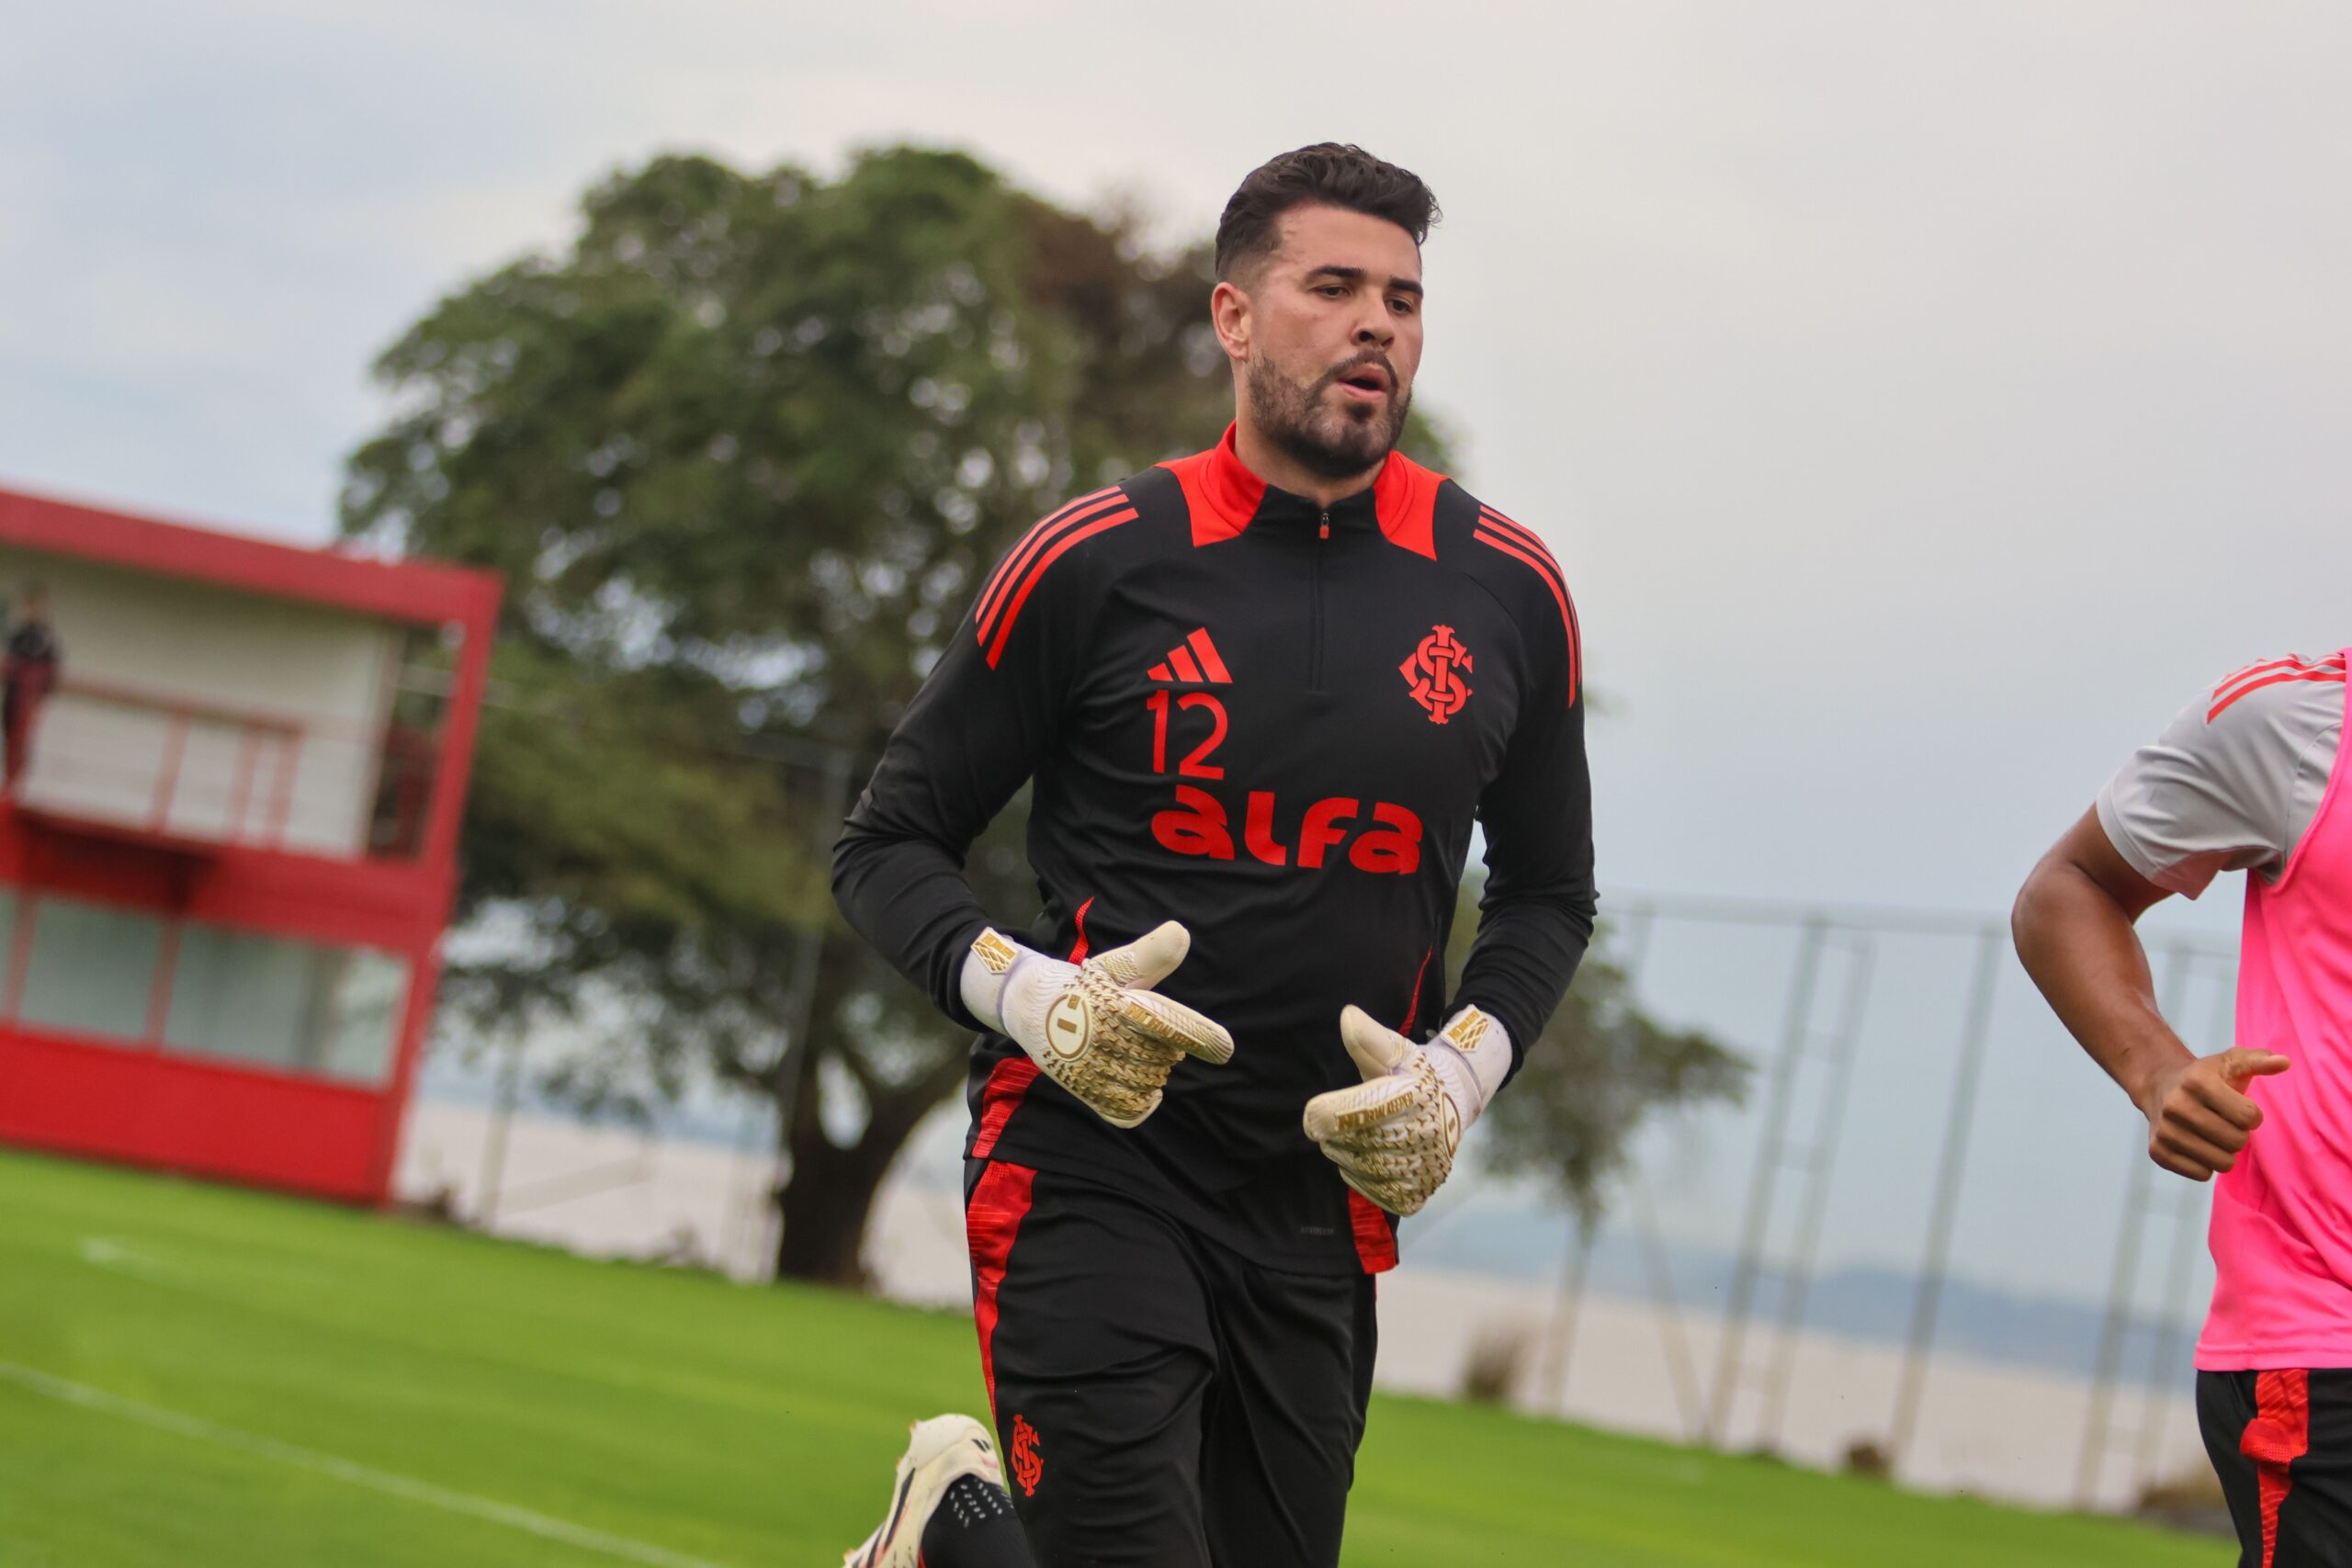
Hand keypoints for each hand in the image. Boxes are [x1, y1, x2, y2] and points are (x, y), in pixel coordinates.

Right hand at [964, 922, 1232, 1128]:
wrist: (1028, 1008)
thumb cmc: (1080, 986)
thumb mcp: (1111, 966)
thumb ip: (1148, 956)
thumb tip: (1182, 933)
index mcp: (1116, 1005)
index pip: (1168, 1026)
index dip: (1200, 1038)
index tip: (1223, 1048)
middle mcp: (1103, 1039)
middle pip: (1162, 1057)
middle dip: (1168, 1048)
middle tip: (1158, 1037)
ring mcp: (1092, 1069)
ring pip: (1147, 1083)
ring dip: (1154, 1074)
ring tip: (1142, 1056)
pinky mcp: (1083, 1090)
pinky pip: (1124, 1110)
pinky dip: (1141, 1104)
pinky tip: (1147, 1091)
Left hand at [1302, 1004, 1505, 1215]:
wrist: (1455, 1104)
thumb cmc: (1416, 1075)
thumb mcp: (1397, 1051)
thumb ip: (1369, 1039)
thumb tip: (1347, 1017)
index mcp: (1416, 1094)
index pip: (1355, 1112)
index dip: (1324, 1113)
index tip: (1314, 1112)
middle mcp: (1427, 1134)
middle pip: (1353, 1142)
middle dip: (1336, 1133)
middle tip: (1339, 1122)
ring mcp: (1425, 1168)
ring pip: (1361, 1169)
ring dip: (1346, 1155)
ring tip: (1356, 1137)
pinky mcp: (1420, 1194)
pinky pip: (1374, 1192)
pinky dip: (1361, 1177)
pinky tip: (1370, 1160)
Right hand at [2135, 1047, 2289, 1180]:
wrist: (2158, 1086)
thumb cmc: (2204, 1077)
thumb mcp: (2230, 1062)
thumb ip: (2259, 1060)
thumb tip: (2284, 1062)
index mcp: (2197, 1082)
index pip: (2248, 1116)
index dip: (2252, 1116)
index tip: (2241, 1109)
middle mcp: (2176, 1106)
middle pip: (2235, 1142)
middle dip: (2239, 1135)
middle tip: (2227, 1125)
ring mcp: (2164, 1130)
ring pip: (2221, 1162)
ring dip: (2224, 1152)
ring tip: (2214, 1136)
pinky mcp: (2157, 1151)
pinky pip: (2201, 1174)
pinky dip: (2205, 1164)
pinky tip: (2198, 1146)